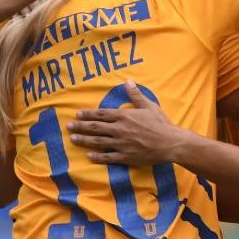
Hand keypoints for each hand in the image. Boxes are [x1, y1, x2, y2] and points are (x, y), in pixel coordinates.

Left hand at [66, 80, 185, 164]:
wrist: (170, 143)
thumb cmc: (161, 123)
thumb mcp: (149, 106)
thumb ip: (135, 95)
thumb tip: (128, 81)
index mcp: (124, 116)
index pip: (101, 114)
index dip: (88, 114)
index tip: (78, 114)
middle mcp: (119, 130)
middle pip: (96, 128)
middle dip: (81, 126)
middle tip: (69, 126)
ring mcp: (121, 144)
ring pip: (98, 142)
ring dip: (84, 140)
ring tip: (73, 139)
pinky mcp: (126, 157)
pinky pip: (108, 157)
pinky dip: (97, 157)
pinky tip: (89, 156)